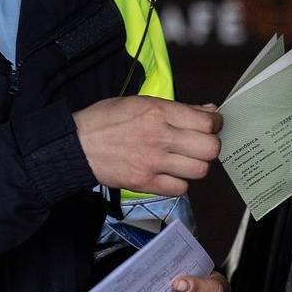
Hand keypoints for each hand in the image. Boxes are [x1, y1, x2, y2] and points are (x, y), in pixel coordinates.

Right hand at [73, 97, 220, 196]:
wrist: (76, 145)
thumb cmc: (103, 121)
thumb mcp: (140, 102)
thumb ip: (177, 108)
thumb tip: (208, 110)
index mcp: (159, 112)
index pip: (207, 122)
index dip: (215, 125)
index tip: (211, 127)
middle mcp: (160, 137)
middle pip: (210, 148)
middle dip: (210, 147)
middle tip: (201, 145)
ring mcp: (153, 162)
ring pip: (199, 170)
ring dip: (196, 166)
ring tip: (184, 161)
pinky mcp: (144, 183)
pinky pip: (180, 189)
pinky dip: (179, 183)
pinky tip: (170, 175)